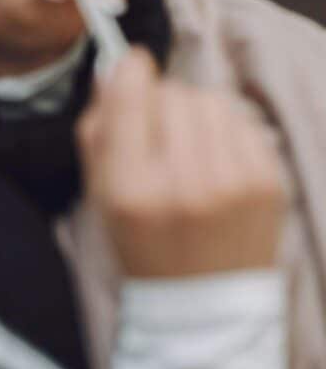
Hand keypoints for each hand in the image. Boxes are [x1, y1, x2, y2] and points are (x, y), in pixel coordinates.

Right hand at [76, 50, 283, 277]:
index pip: (131, 96)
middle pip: (173, 93)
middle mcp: (184, 183)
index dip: (129, 70)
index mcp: (131, 189)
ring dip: (195, 113)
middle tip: (156, 134)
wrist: (202, 301)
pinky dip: (224, 132)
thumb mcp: (99, 193)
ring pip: (210, 100)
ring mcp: (234, 183)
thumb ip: (99, 128)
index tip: (130, 67)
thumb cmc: (142, 241)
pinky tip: (215, 162)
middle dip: (160, 103)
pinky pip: (241, 122)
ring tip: (188, 148)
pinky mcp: (269, 181)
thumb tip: (115, 69)